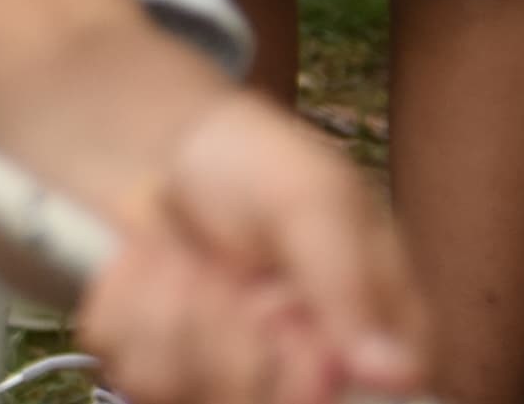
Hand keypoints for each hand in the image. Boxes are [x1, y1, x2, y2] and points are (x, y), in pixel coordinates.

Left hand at [71, 94, 427, 403]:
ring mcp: (226, 376)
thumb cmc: (254, 163)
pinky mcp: (160, 366)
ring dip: (169, 304)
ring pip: (179, 388)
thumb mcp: (313, 198)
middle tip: (230, 266)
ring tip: (189, 257)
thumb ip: (348, 282)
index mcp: (367, 342)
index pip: (350, 398)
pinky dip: (128, 302)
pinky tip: (151, 266)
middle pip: (254, 401)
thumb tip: (395, 373)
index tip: (276, 297)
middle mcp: (303, 375)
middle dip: (223, 322)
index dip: (298, 357)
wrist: (166, 146)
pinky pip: (130, 366)